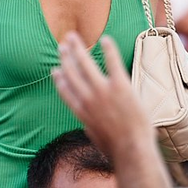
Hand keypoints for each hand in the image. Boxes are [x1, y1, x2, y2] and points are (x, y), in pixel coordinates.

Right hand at [52, 33, 154, 159]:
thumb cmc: (117, 150)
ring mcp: (102, 91)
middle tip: (62, 45)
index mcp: (81, 112)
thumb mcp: (97, 140)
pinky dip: (108, 49)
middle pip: (71, 72)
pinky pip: (112, 61)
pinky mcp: (120, 85)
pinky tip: (105, 39)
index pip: (65, 91)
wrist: (131, 150)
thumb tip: (88, 129)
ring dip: (77, 48)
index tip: (56, 70)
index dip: (60, 79)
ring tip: (73, 36)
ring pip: (85, 64)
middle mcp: (88, 99)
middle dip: (65, 57)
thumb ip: (90, 130)